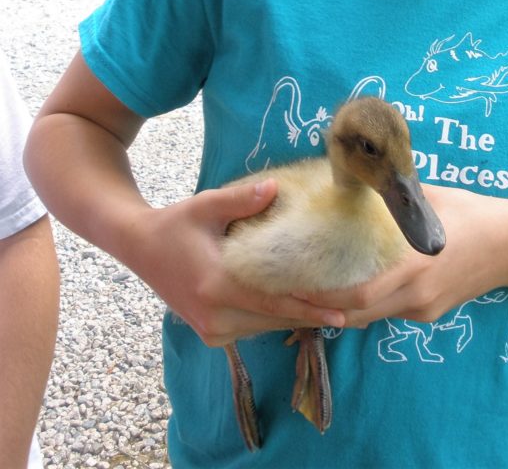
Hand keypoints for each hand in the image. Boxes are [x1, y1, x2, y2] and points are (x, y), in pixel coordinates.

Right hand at [126, 180, 345, 346]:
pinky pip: (253, 327)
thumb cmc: (176, 223)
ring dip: (297, 317)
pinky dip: (277, 318)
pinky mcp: (211, 333)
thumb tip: (275, 189)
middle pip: (275, 318)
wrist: (139, 248)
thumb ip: (242, 199)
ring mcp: (211, 329)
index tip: (341, 313)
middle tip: (352, 310)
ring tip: (336, 310)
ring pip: (266, 326)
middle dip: (313, 314)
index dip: (309, 307)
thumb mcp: (206, 205)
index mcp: (215, 284)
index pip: (272, 301)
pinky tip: (303, 308)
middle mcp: (215, 314)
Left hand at [301, 185, 507, 326]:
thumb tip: (353, 173)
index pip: (358, 295)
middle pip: (357, 315)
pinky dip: (366, 305)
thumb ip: (392, 195)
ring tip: (310, 293)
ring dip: (341, 310)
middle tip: (290, 294)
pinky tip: (350, 288)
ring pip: (371, 318)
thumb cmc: (469, 213)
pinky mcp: (430, 314)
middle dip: (322, 309)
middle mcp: (416, 294)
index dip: (323, 297)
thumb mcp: (428, 198)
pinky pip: (390, 312)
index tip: (294, 285)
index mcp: (413, 265)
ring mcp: (423, 308)